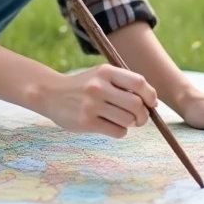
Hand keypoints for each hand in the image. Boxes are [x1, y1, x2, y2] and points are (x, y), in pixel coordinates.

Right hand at [37, 65, 158, 137]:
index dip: (150, 95)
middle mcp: (99, 87)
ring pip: (128, 120)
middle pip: (136, 104)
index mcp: (106, 71)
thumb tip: (152, 102)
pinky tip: (112, 126)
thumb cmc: (83, 86)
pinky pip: (117, 132)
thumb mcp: (101, 75)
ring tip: (124, 121)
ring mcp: (92, 105)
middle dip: (144, 115)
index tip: (151, 103)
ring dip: (131, 124)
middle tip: (140, 118)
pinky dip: (120, 131)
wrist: (50, 93)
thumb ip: (124, 83)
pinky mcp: (86, 122)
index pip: (139, 83)